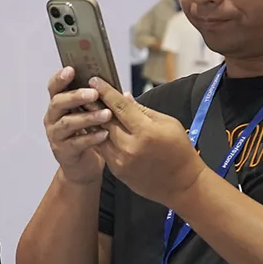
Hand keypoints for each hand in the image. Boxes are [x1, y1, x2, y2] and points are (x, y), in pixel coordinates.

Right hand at [42, 68, 110, 183]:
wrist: (83, 165)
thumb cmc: (89, 134)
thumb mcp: (91, 114)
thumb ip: (99, 102)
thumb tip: (120, 89)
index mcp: (59, 105)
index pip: (54, 87)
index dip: (60, 78)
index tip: (71, 69)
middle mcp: (53, 118)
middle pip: (58, 103)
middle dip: (76, 97)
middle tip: (94, 94)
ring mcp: (56, 135)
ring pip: (67, 123)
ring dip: (87, 117)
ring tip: (106, 114)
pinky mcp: (63, 151)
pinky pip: (76, 143)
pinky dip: (91, 138)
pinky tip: (104, 134)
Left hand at [89, 78, 208, 208]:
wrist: (182, 184)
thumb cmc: (180, 150)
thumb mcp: (168, 124)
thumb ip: (143, 110)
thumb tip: (124, 97)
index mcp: (146, 131)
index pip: (120, 106)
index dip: (106, 92)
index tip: (95, 79)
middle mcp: (130, 146)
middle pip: (105, 120)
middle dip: (93, 103)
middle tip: (82, 90)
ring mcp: (121, 160)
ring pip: (99, 135)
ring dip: (89, 120)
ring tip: (80, 106)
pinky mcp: (116, 170)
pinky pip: (102, 149)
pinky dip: (94, 136)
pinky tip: (89, 126)